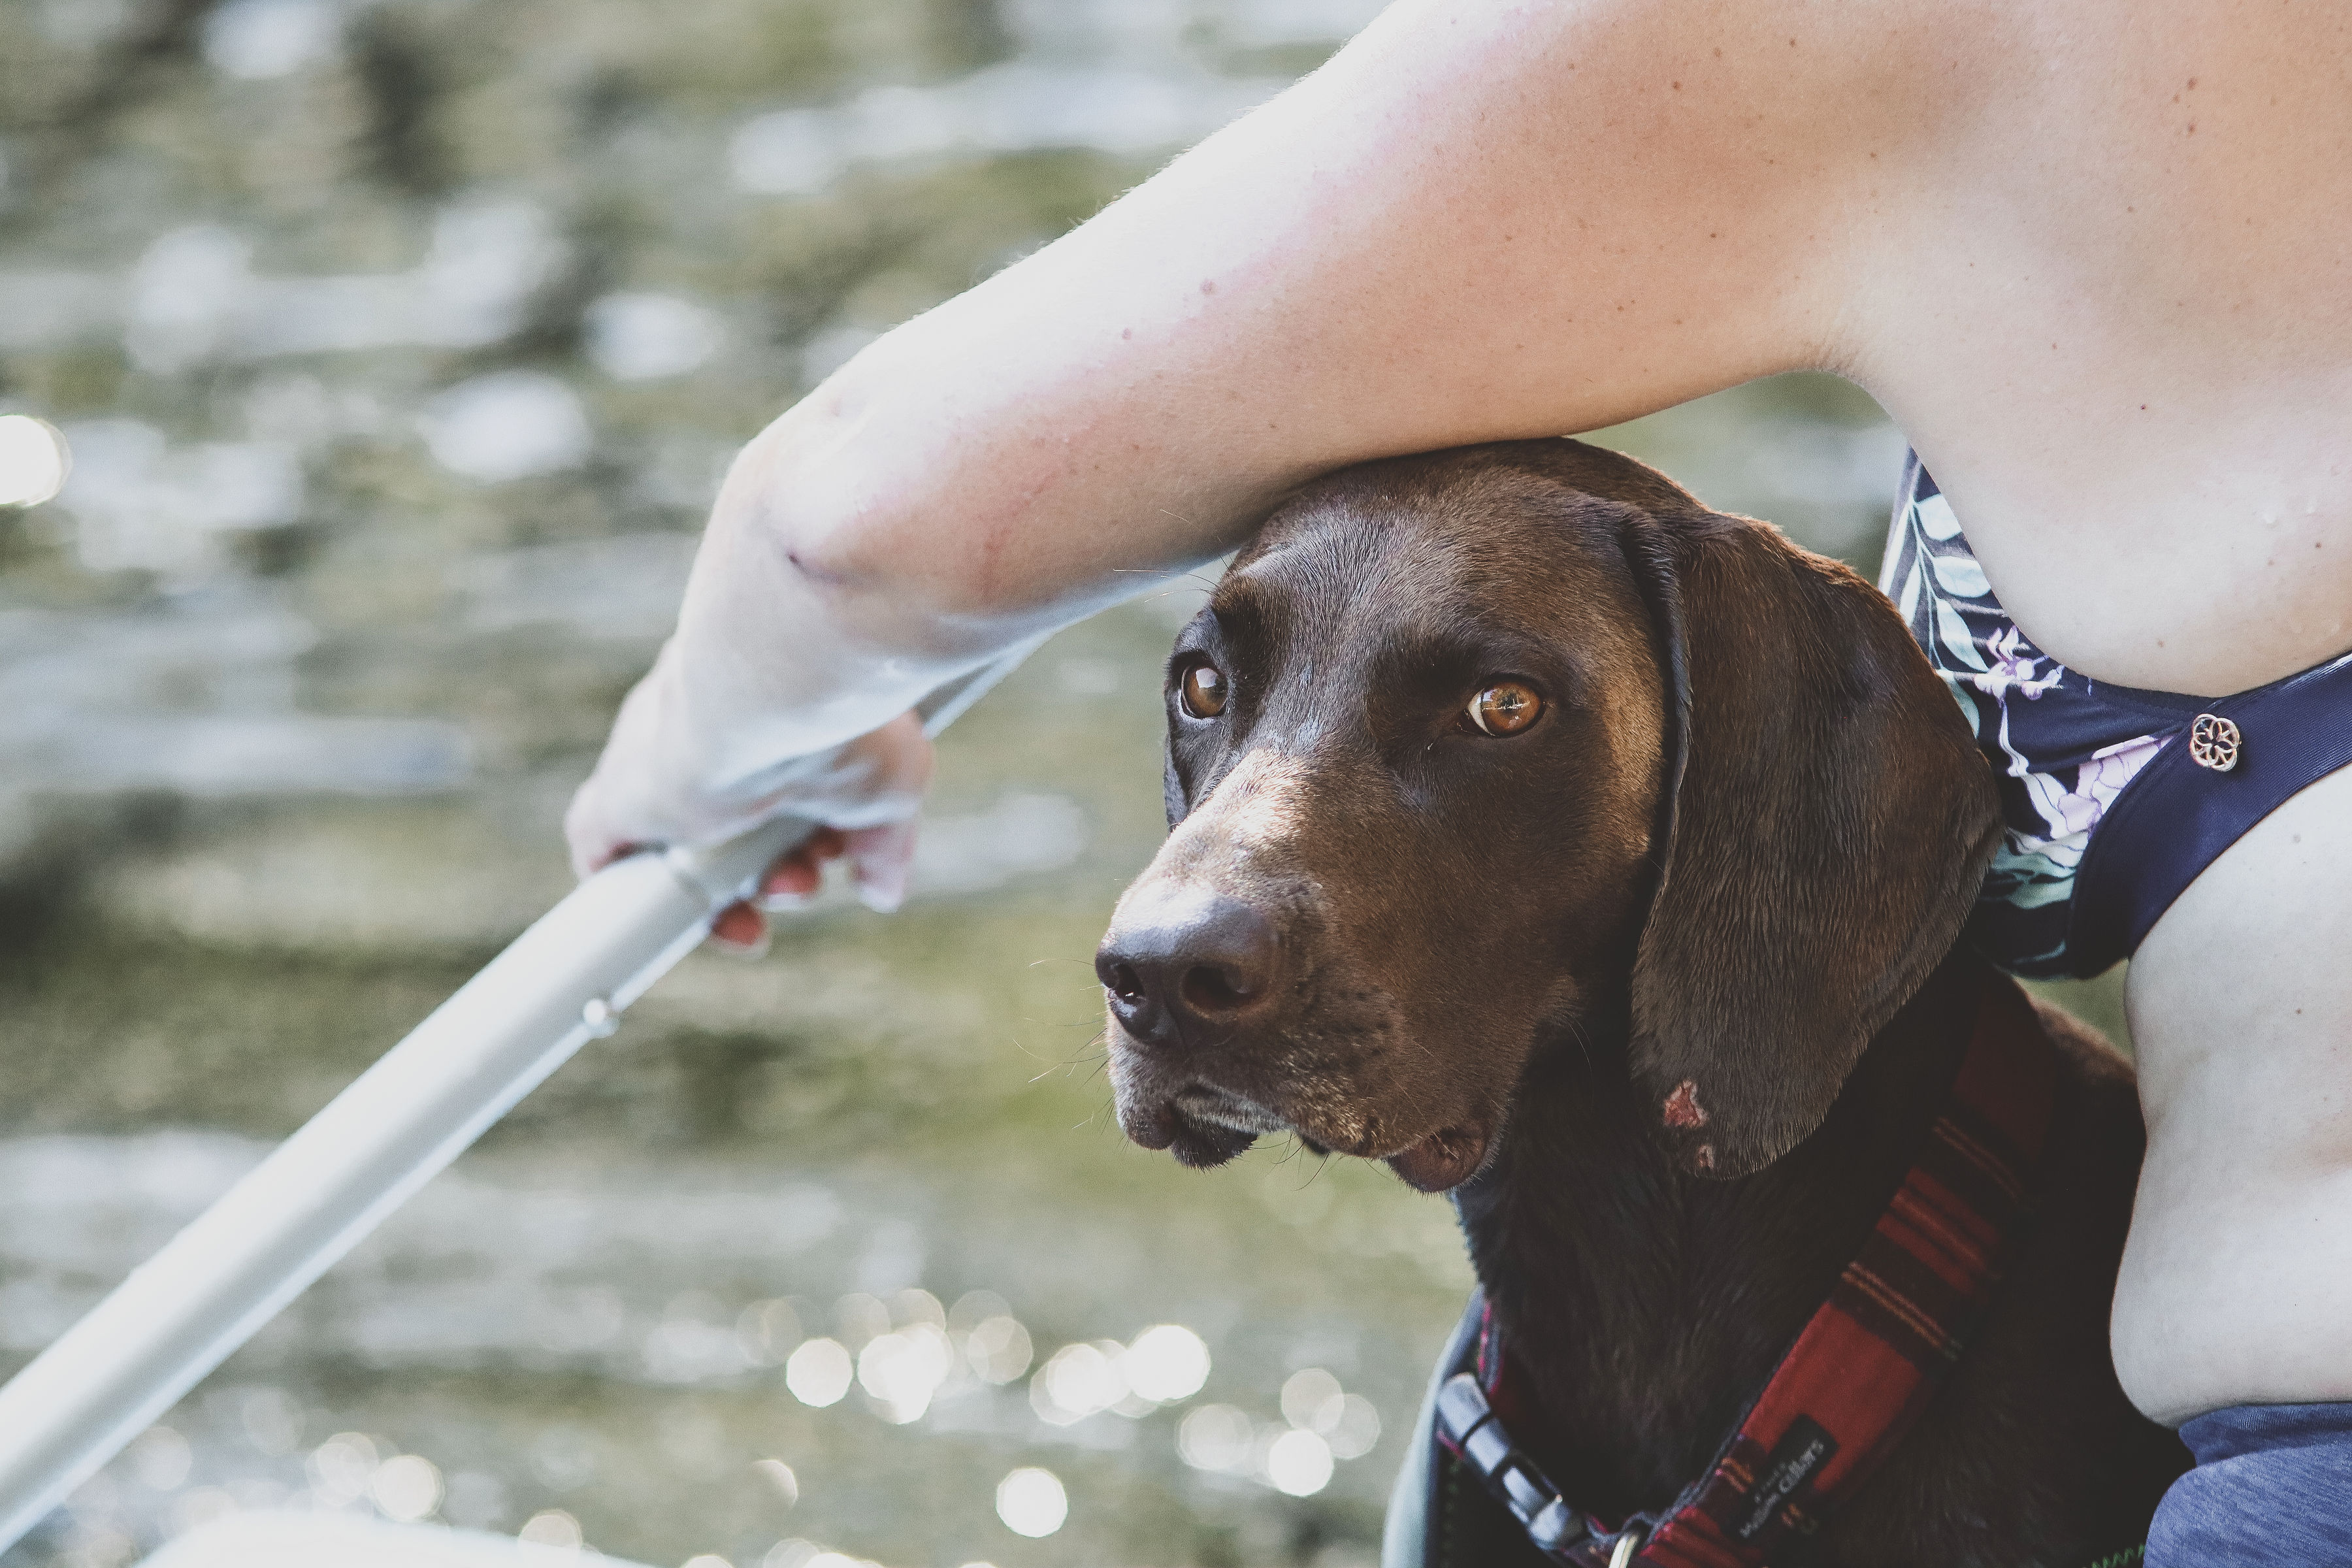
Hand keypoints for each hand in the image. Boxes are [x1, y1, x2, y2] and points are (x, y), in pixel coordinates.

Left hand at [565, 708, 934, 953]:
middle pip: (726, 829)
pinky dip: (629, 894)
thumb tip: (884, 890)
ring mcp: (657, 767)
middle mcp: (707, 737)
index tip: (829, 859)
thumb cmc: (842, 717)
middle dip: (771, 876)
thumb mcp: (888, 785)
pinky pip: (604, 855)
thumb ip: (883, 842)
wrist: (775, 688)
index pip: (772, 796)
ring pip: (676, 848)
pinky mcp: (616, 799)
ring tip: (756, 906)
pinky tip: (658, 927)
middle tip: (797, 883)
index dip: (801, 846)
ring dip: (722, 896)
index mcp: (768, 722)